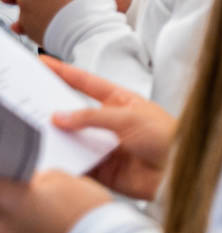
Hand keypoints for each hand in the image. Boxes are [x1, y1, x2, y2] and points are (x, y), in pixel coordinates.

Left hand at [0, 170, 110, 232]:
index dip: (8, 184)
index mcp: (10, 201)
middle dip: (11, 207)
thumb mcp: (66, 180)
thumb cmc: (88, 213)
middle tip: (35, 204)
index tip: (15, 184)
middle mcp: (2, 228)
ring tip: (42, 226)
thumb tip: (31, 182)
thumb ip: (40, 179)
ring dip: (15, 229)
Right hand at [43, 58, 174, 200]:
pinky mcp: (102, 169)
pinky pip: (76, 164)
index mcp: (120, 101)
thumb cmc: (168, 136)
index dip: (64, 73)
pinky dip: (64, 163)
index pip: (86, 84)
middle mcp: (109, 122)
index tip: (44, 62)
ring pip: (71, 140)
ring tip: (35, 134)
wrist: (180, 170)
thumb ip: (93, 117)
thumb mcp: (129, 118)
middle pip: (74, 113)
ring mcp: (104, 145)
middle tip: (28, 104)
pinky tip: (51, 160)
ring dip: (56, 139)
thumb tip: (60, 116)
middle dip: (52, 108)